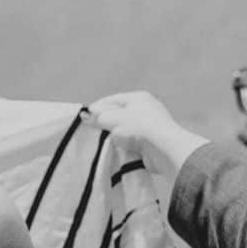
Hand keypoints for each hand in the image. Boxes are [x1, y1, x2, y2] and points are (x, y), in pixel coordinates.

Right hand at [87, 91, 209, 180]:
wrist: (163, 149)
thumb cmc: (137, 127)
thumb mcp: (111, 118)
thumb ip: (97, 117)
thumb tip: (85, 115)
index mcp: (138, 97)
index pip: (111, 100)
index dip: (96, 109)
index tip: (83, 119)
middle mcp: (146, 109)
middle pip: (118, 115)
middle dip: (105, 123)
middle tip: (91, 132)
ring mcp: (151, 126)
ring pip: (125, 129)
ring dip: (114, 136)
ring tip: (102, 143)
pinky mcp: (152, 142)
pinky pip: (132, 142)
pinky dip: (124, 146)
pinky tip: (116, 150)